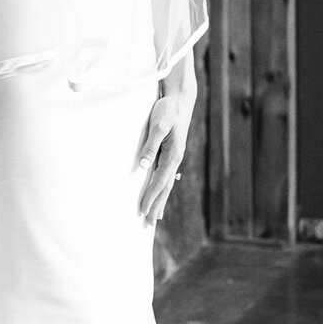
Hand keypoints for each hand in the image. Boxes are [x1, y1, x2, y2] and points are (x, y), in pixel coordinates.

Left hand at [137, 86, 195, 225]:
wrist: (180, 99)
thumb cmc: (168, 110)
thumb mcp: (158, 125)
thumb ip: (151, 146)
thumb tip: (144, 166)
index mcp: (173, 155)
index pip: (159, 182)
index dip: (150, 197)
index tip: (142, 211)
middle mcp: (175, 159)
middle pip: (165, 188)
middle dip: (157, 206)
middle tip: (149, 224)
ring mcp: (174, 156)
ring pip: (166, 183)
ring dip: (160, 200)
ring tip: (156, 216)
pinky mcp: (171, 152)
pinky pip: (166, 175)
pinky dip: (162, 188)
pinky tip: (160, 194)